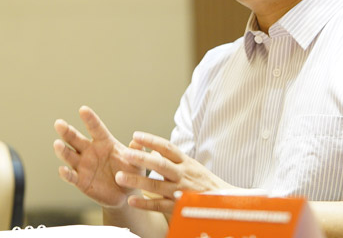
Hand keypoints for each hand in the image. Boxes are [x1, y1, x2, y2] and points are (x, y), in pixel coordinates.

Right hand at [53, 106, 141, 207]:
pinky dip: (66, 174)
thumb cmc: (132, 173)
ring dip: (63, 150)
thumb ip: (136, 152)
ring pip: (70, 156)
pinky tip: (62, 170)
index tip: (83, 109)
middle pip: (76, 139)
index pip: (96, 128)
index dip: (90, 119)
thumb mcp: (137, 162)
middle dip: (67, 132)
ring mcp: (84, 166)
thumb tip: (137, 142)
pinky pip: (72, 177)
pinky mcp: (81, 181)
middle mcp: (91, 151)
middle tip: (59, 123)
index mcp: (105, 142)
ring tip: (57, 144)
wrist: (126, 194)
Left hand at [114, 132, 235, 213]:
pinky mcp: (179, 208)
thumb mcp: (191, 166)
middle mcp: (183, 175)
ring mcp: (181, 191)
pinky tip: (132, 200)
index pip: (168, 148)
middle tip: (125, 154)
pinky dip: (145, 203)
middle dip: (142, 159)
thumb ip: (172, 160)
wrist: (224, 203)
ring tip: (119, 177)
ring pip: (157, 185)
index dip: (151, 140)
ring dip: (137, 180)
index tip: (136, 135)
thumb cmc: (204, 183)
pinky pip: (159, 205)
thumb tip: (153, 150)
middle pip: (160, 165)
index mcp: (186, 162)